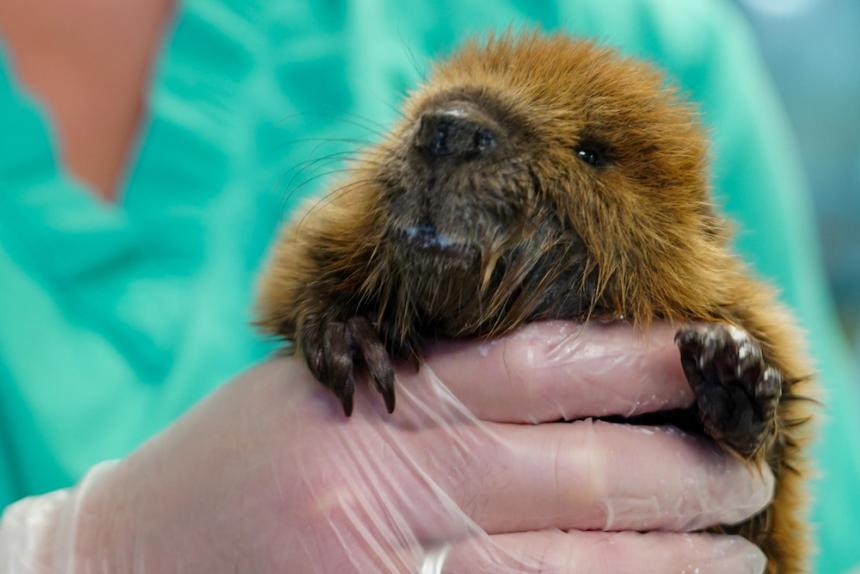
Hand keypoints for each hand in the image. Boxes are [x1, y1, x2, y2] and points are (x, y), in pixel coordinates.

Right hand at [0, 322, 770, 572]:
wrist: (133, 554)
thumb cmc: (238, 460)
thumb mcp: (326, 384)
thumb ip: (430, 378)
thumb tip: (569, 376)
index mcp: (369, 404)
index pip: (532, 368)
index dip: (635, 361)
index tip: (705, 359)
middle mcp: (382, 489)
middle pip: (572, 474)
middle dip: (680, 476)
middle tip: (744, 473)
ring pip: (568, 570)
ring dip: (666, 562)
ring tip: (731, 554)